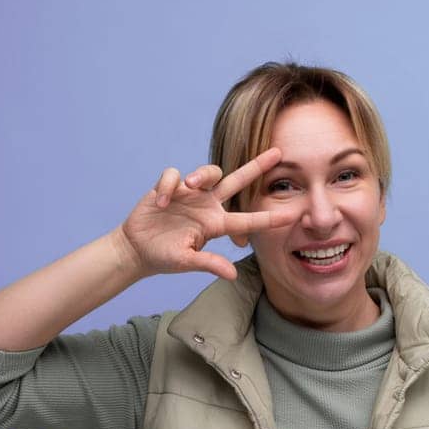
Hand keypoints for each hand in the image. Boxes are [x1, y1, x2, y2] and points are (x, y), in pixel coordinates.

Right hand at [116, 148, 297, 281]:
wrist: (136, 248)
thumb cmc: (164, 257)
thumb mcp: (186, 262)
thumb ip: (208, 263)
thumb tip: (232, 275)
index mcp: (215, 225)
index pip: (247, 220)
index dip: (269, 218)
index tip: (292, 214)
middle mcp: (207, 206)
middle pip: (237, 181)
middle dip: (257, 167)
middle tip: (279, 153)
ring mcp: (190, 194)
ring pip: (209, 172)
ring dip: (201, 174)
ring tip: (189, 185)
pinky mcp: (169, 187)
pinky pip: (174, 175)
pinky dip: (168, 185)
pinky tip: (161, 202)